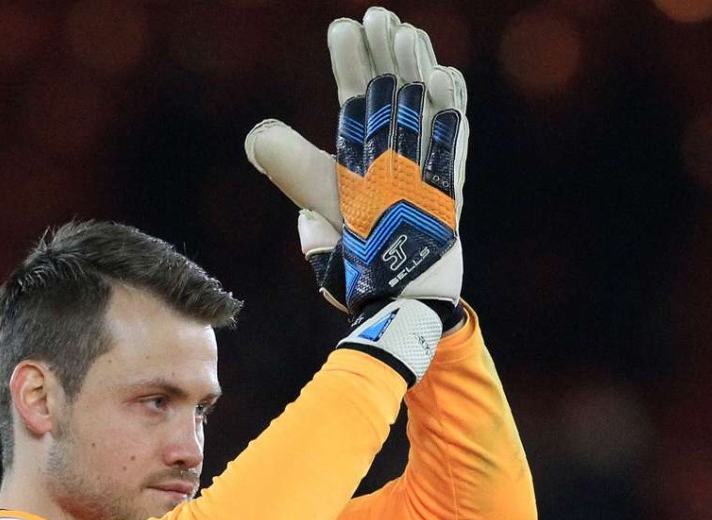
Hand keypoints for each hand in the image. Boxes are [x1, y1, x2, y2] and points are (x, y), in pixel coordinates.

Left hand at [245, 7, 467, 325]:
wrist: (394, 298)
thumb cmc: (356, 257)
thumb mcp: (317, 205)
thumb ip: (289, 167)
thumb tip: (258, 136)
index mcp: (360, 157)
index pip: (355, 98)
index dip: (350, 62)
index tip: (344, 28)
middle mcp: (394, 157)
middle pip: (392, 93)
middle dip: (386, 54)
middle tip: (381, 16)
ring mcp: (423, 170)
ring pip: (424, 108)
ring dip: (416, 70)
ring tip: (407, 35)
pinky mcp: (450, 191)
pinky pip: (453, 144)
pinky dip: (452, 111)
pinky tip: (445, 77)